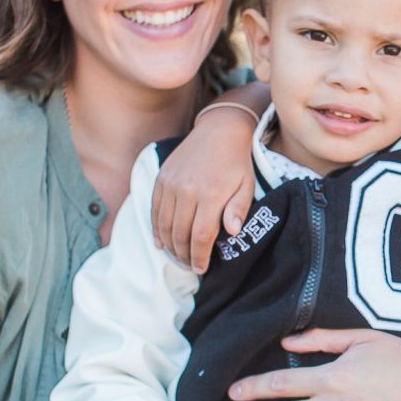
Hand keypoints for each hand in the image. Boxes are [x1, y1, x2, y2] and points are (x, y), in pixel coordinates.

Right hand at [152, 103, 257, 272]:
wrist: (219, 131)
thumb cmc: (236, 162)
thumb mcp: (246, 186)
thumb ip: (238, 209)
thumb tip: (232, 233)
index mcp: (211, 195)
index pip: (201, 236)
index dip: (199, 256)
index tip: (201, 269)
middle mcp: (187, 190)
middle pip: (180, 234)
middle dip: (184, 255)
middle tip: (189, 267)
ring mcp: (171, 184)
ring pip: (164, 225)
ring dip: (170, 246)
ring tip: (178, 257)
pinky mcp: (161, 178)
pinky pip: (154, 210)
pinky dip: (156, 229)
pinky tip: (161, 242)